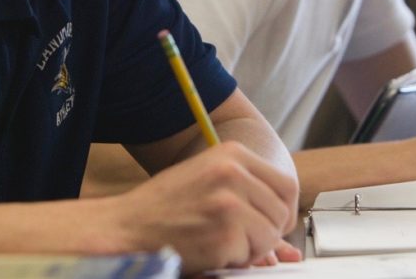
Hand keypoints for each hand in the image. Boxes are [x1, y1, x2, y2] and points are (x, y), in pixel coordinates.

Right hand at [111, 141, 298, 273]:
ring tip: (221, 242)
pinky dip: (233, 261)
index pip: (286, 184)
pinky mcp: (224, 232)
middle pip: (282, 212)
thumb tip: (287, 241)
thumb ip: (248, 197)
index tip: (274, 222)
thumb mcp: (208, 183)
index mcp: (232, 155)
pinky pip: (250, 255)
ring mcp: (229, 202)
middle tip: (241, 238)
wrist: (128, 226)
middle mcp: (233, 173)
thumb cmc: (164, 207)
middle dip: (268, 233)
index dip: (284, 210)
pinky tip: (210, 249)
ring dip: (251, 248)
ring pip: (270, 236)